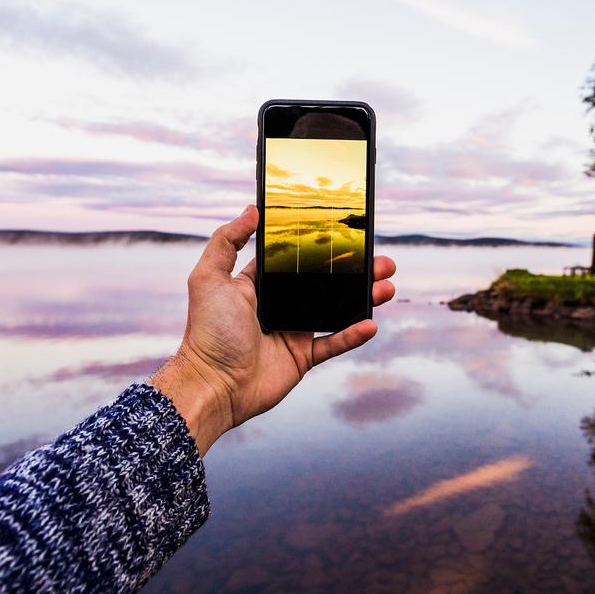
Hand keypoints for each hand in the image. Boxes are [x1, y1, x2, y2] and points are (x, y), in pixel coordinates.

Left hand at [150, 205, 396, 453]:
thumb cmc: (207, 331)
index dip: (322, 246)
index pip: (297, 259)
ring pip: (337, 309)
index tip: (348, 232)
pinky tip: (371, 323)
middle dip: (355, 271)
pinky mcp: (303, 357)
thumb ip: (226, 240)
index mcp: (259, 284)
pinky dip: (353, 335)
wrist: (213, 384)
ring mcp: (294, 330)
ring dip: (363, 298)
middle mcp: (279, 304)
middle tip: (380, 260)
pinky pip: (334, 342)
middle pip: (325, 283)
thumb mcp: (209, 277)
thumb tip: (251, 209)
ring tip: (387, 286)